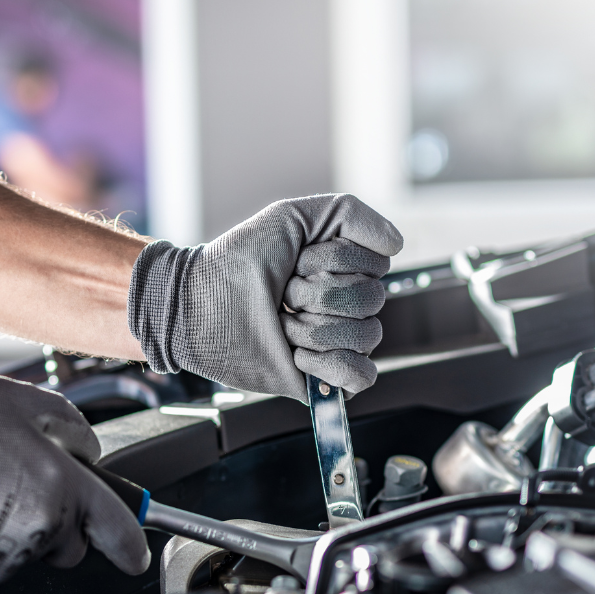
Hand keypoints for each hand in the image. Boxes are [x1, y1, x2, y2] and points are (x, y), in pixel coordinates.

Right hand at [0, 375, 149, 586]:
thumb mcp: (14, 398)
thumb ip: (65, 418)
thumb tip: (87, 444)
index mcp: (61, 485)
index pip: (116, 524)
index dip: (132, 541)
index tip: (136, 554)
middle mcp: (41, 527)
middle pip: (75, 539)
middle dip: (66, 519)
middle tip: (27, 484)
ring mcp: (7, 555)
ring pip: (38, 548)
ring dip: (28, 525)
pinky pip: (3, 558)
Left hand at [128, 194, 402, 401]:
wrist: (197, 305)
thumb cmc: (237, 262)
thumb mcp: (290, 217)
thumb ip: (349, 214)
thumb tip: (396, 243)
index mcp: (345, 269)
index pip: (376, 264)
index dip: (334, 260)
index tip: (297, 261)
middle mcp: (346, 305)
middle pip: (372, 300)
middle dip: (318, 295)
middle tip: (283, 295)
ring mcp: (337, 342)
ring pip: (367, 336)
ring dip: (315, 329)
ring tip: (283, 325)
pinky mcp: (326, 379)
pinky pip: (362, 376)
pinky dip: (330, 365)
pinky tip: (298, 356)